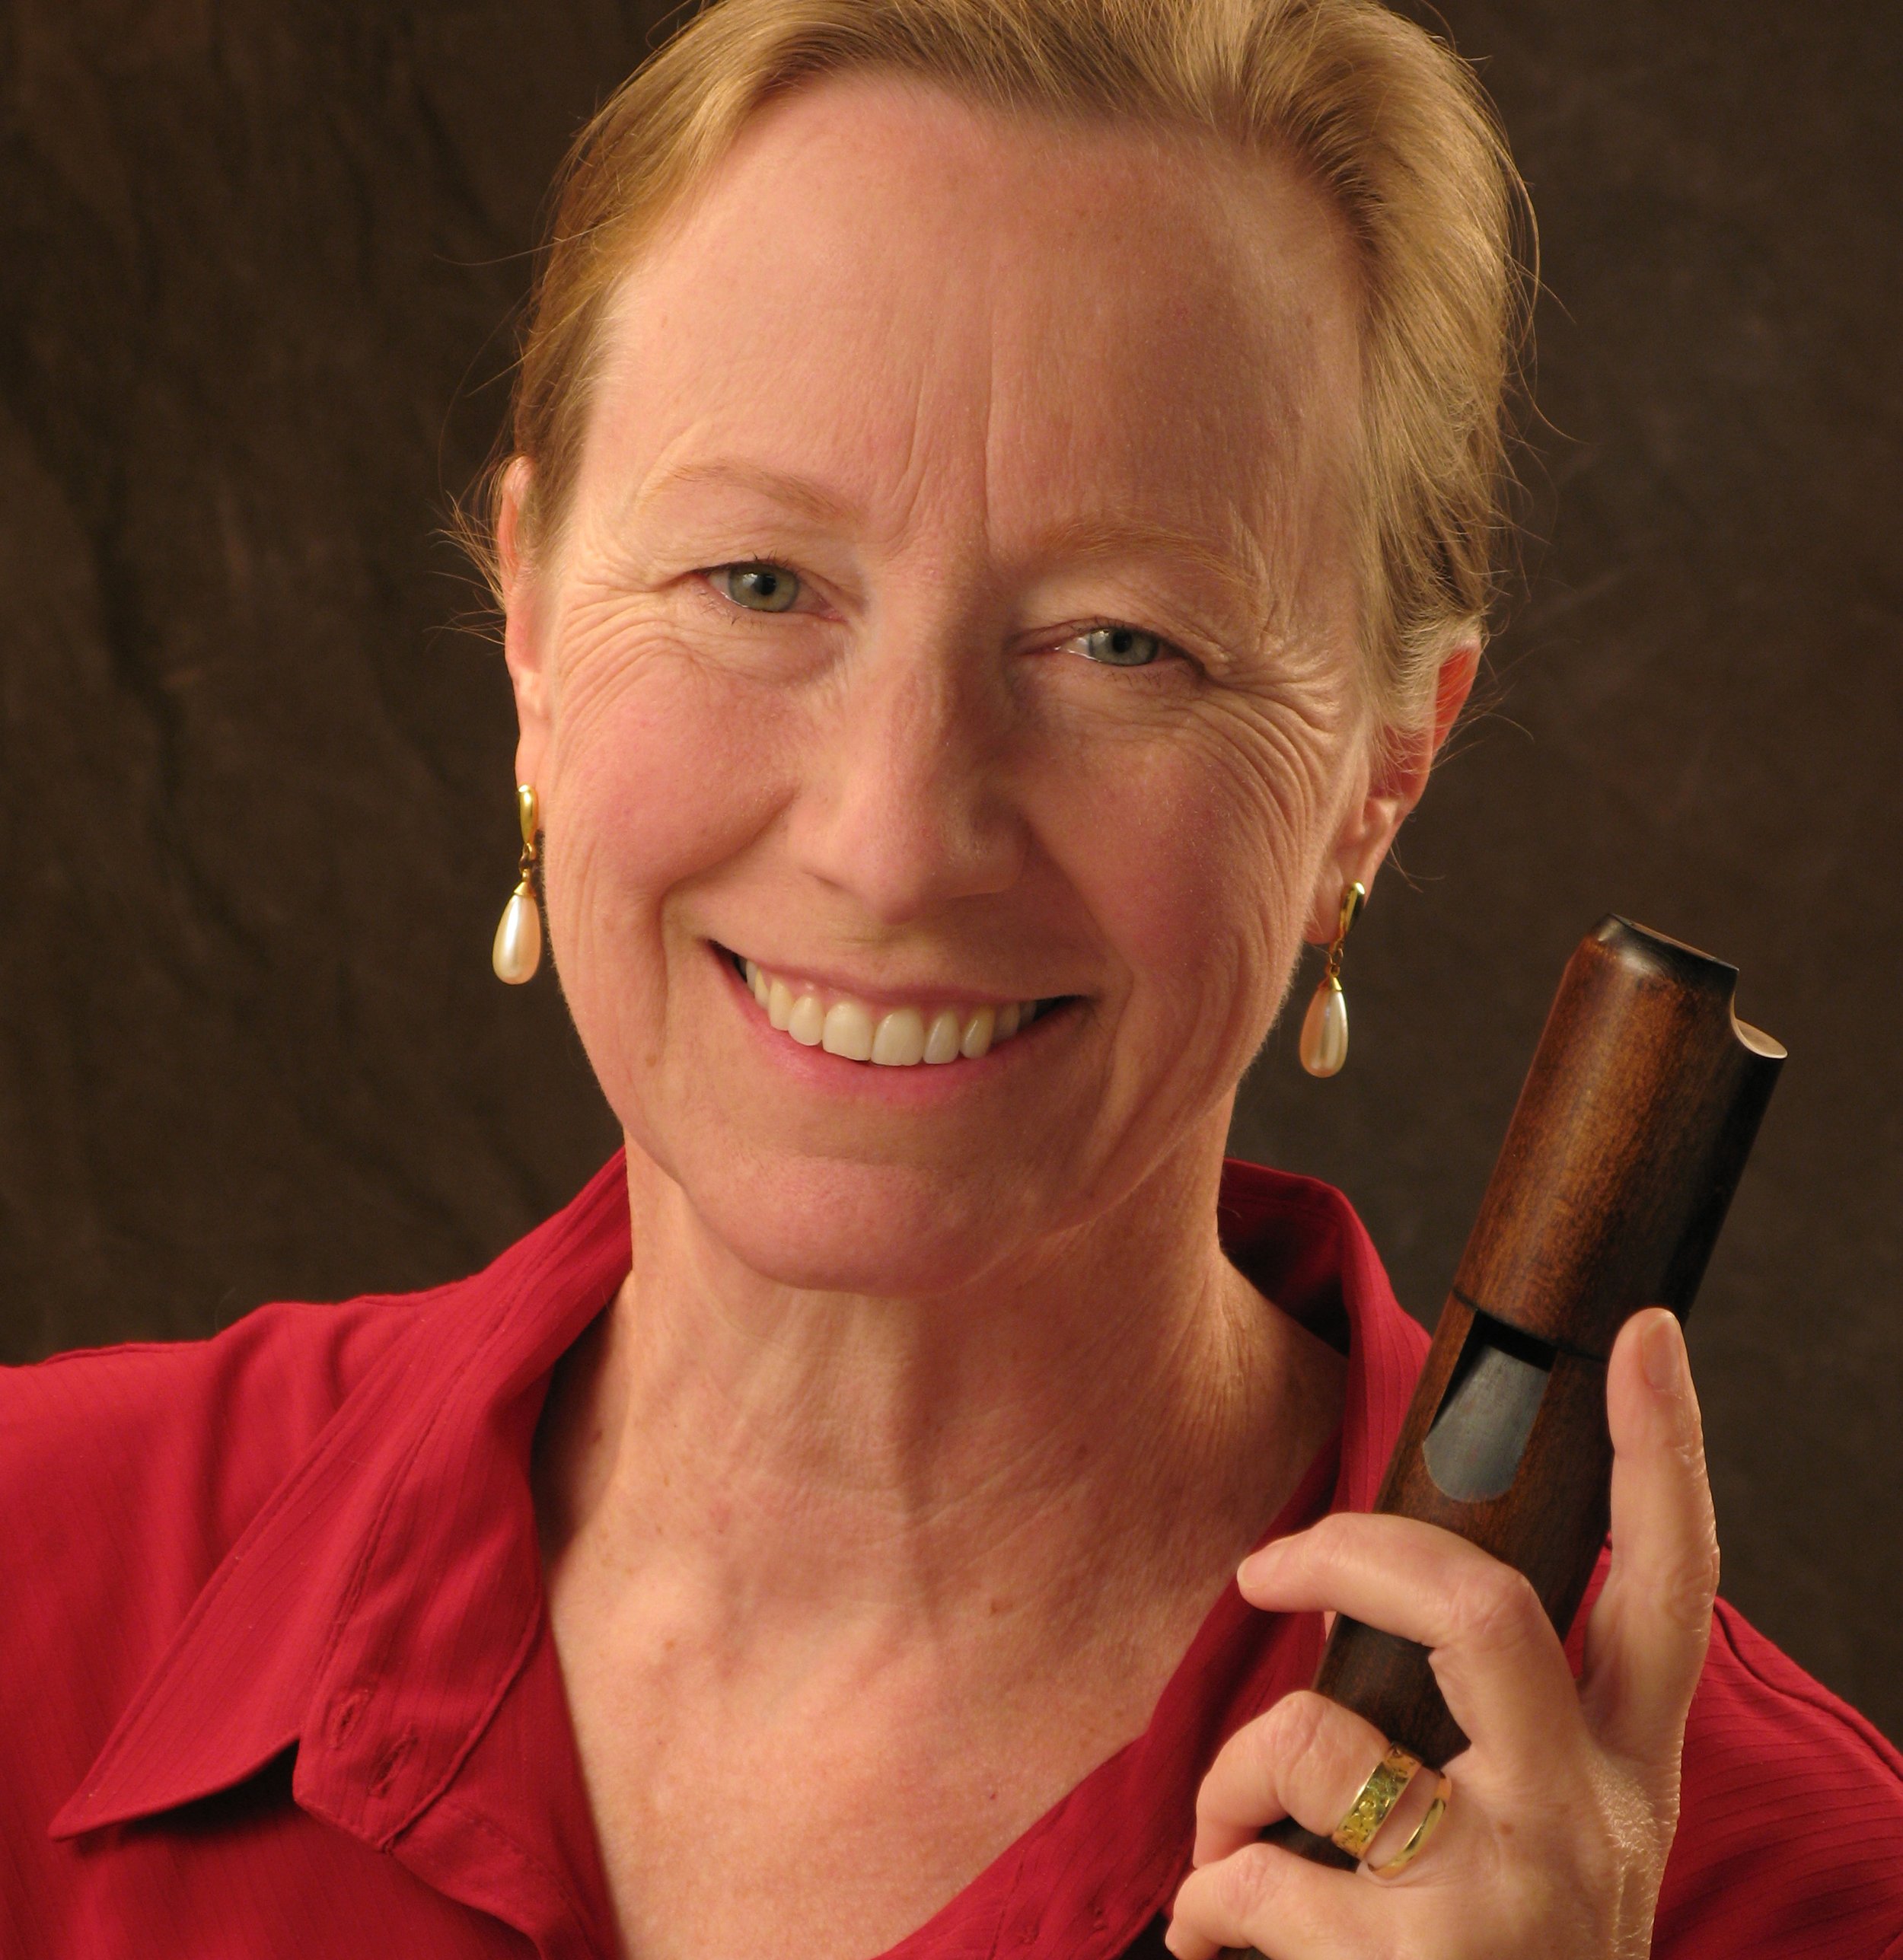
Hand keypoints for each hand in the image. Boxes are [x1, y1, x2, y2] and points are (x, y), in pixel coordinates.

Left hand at [1166, 1307, 1717, 1959]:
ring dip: (1234, 1783)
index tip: (1637, 1331)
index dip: (1663, 1450)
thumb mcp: (1535, 1852)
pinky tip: (1228, 1943)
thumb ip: (1480, 1741)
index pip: (1671, 1584)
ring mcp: (1509, 1901)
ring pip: (1320, 1739)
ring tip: (1230, 1846)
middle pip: (1479, 1608)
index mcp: (1624, 1776)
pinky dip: (1208, 1904)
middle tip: (1266, 1566)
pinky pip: (1251, 1877)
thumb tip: (1362, 1619)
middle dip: (1349, 1553)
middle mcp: (1587, 1826)